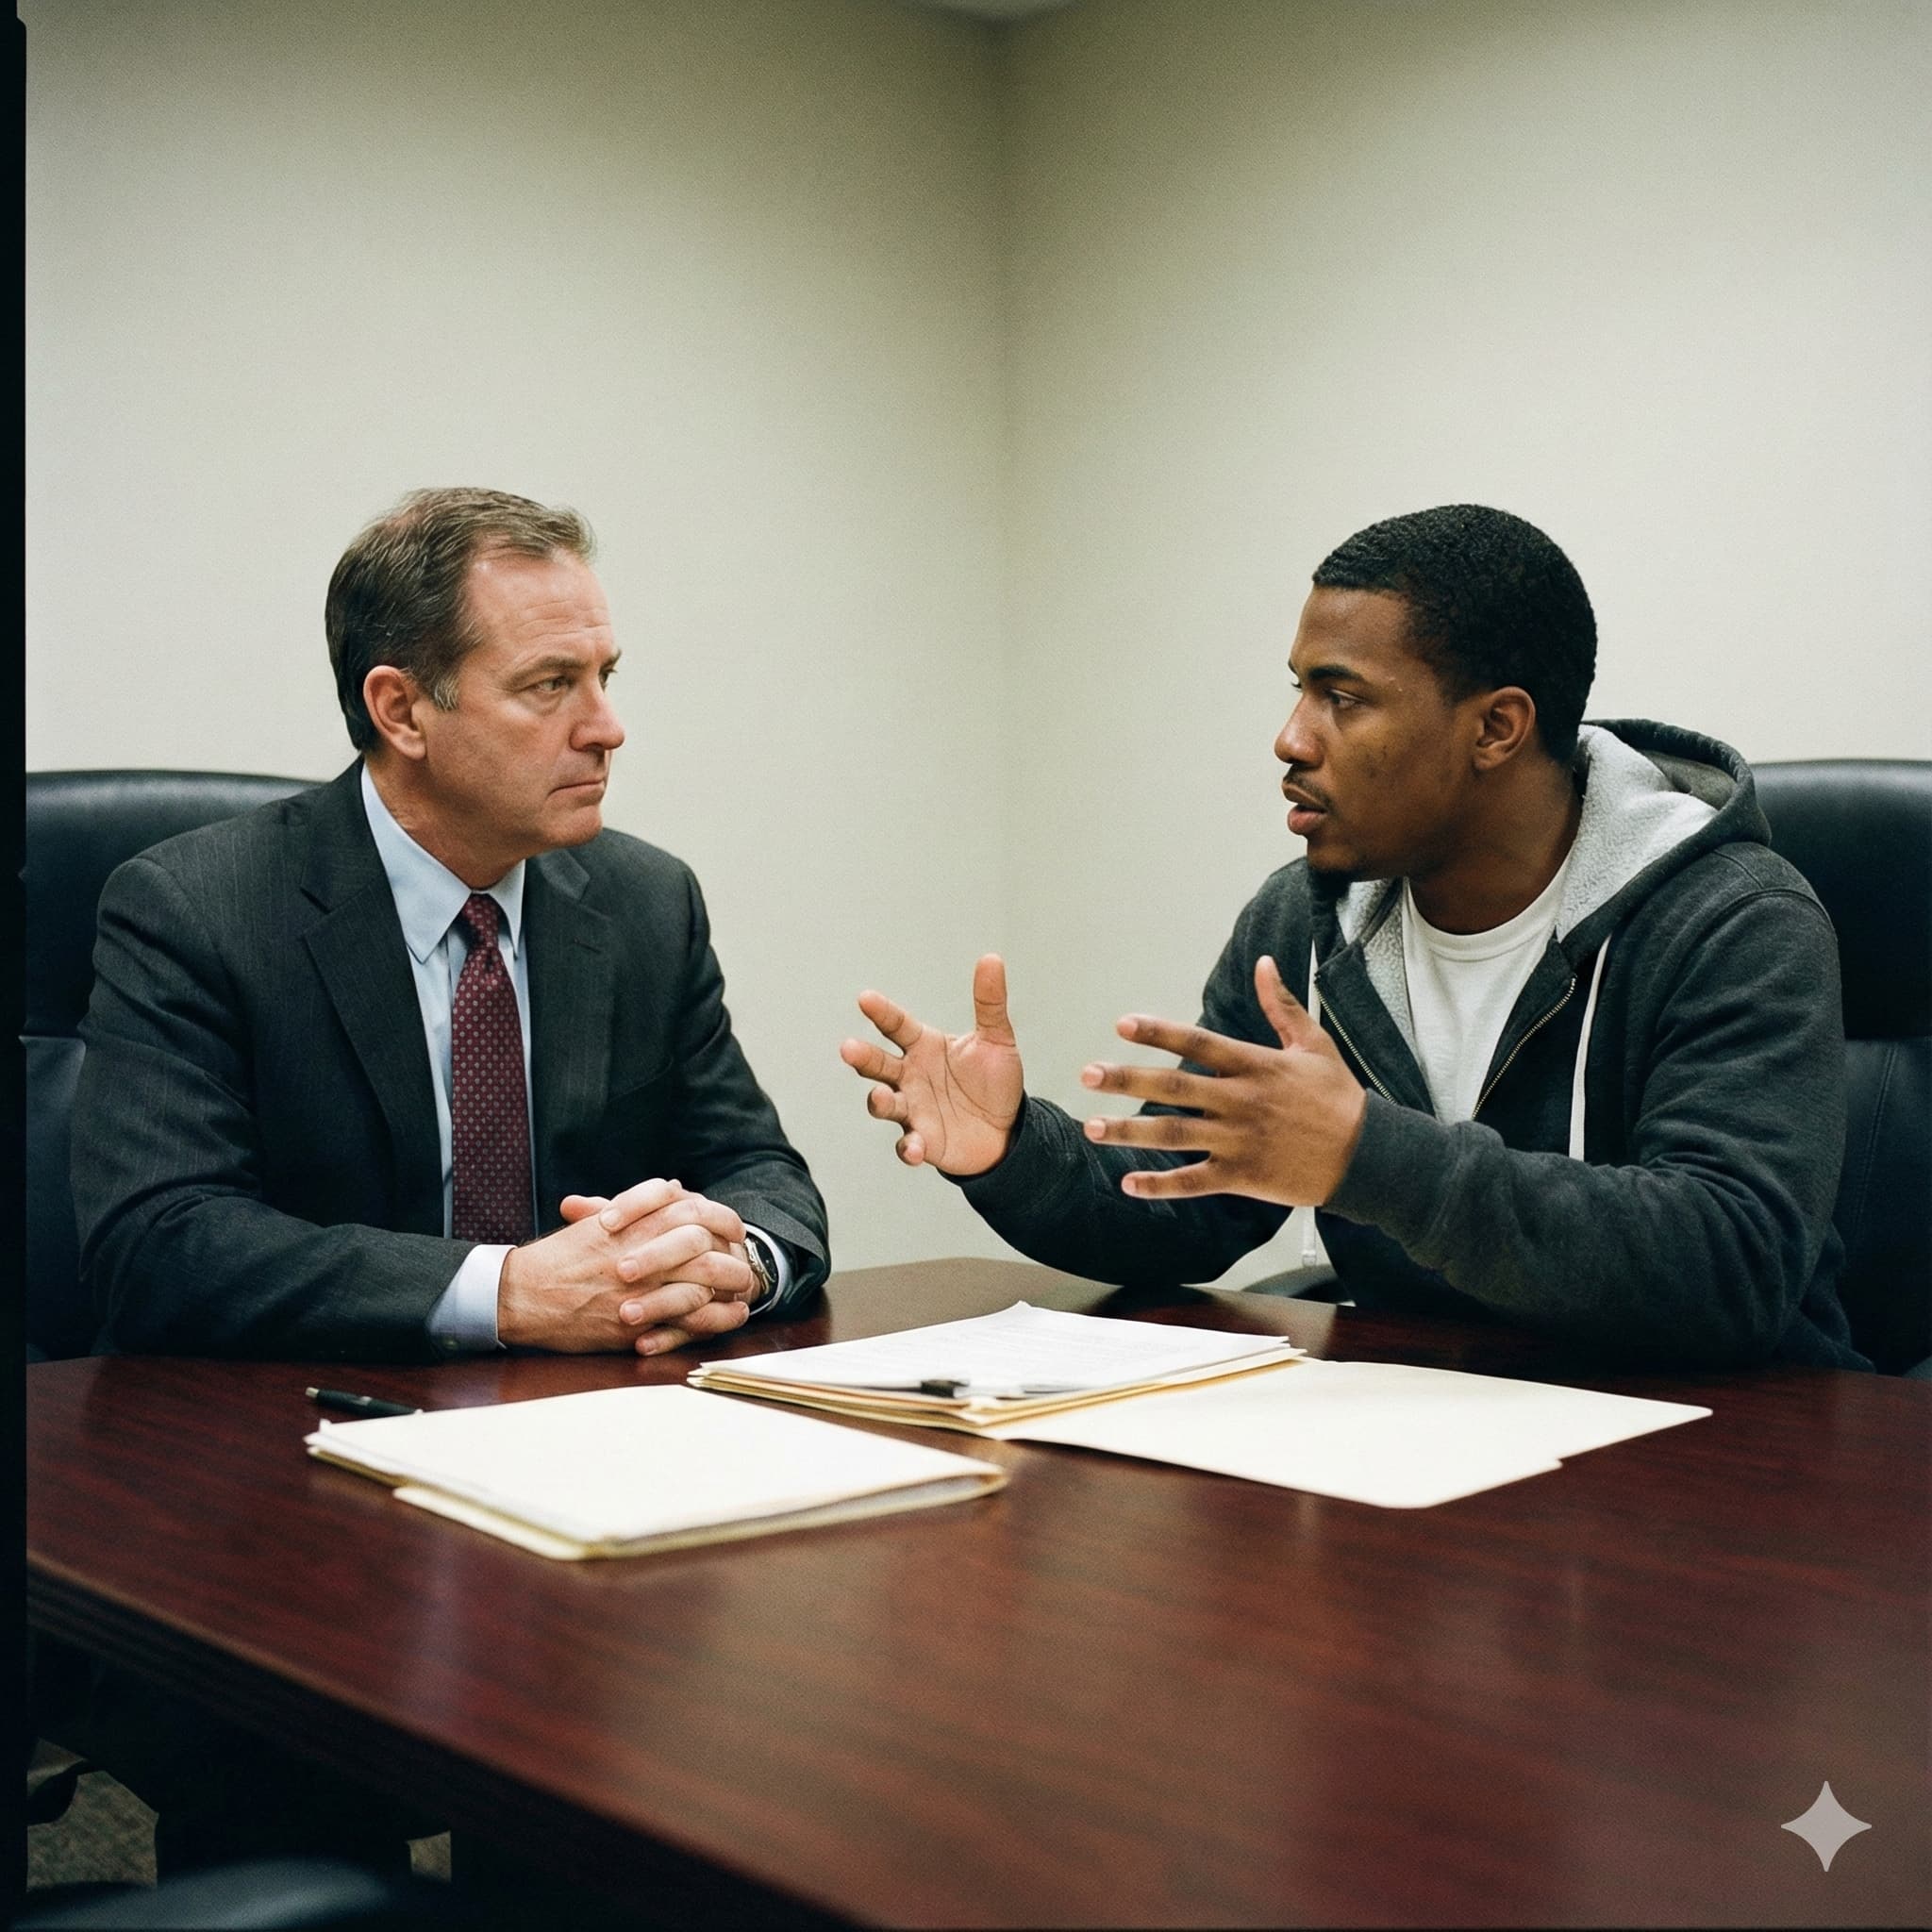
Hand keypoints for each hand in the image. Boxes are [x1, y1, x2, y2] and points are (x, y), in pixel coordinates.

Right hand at [497, 1178, 756, 1355]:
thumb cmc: (557, 1259)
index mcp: (631, 1223)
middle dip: (732, 1249)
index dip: (720, 1217)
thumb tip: (677, 1187)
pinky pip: (688, 1317)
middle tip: (744, 1256)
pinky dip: (717, 1316)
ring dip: (731, 1282)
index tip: (732, 1226)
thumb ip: (639, 1205)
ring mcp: (639, 1287)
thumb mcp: (596, 1221)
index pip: (691, 1208)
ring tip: (745, 1286)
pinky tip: (732, 1314)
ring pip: (703, 1278)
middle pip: (704, 1242)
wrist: (521, 1296)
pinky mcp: (635, 1322)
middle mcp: (639, 1251)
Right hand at [840, 954, 1024, 1176]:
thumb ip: (990, 1003)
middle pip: (878, 1064)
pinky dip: (908, 1147)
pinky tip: (915, 1147)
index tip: (865, 998)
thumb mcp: (997, 1040)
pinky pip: (907, 1145)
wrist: (1007, 1131)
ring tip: (881, 1096)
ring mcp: (912, 1110)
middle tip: (849, 1049)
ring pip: (884, 1104)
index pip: (896, 1025)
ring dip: (879, 1101)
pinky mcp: (921, 1142)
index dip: (881, 1012)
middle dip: (862, 1057)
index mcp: (923, 1047)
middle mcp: (909, 1076)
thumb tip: (991, 958)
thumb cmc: (994, 1082)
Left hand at [1076, 956, 1366, 1206]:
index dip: (1159, 1033)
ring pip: (1175, 1136)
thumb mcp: (1314, 1044)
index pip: (1198, 1043)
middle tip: (1086, 1074)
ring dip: (1129, 1133)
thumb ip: (1281, 1005)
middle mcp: (1241, 1102)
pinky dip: (1161, 1184)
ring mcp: (1240, 1141)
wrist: (1368, 1155)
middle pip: (1175, 1088)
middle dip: (1127, 1080)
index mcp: (1255, 1065)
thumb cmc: (1337, 1096)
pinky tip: (1127, 1183)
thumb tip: (1263, 963)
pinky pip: (1194, 1182)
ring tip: (1091, 1128)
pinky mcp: (1243, 1177)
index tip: (1122, 1023)